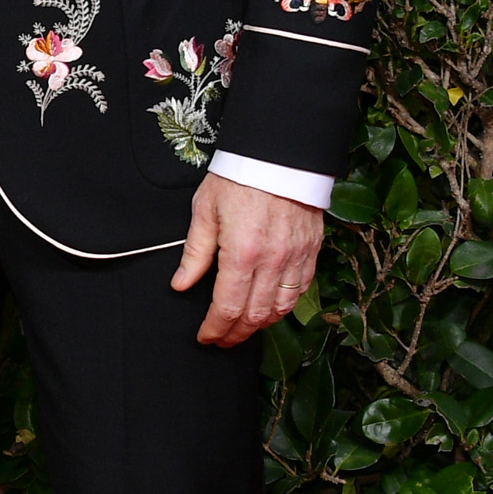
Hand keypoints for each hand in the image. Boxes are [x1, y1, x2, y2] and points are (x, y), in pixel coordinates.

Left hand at [171, 170, 323, 346]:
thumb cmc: (239, 177)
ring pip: (281, 308)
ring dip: (261, 324)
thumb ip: (195, 253)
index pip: (228, 307)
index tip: (206, 336)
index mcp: (242, 253)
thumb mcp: (205, 210)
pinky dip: (285, 306)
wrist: (279, 154)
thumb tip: (181, 284)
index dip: (215, 328)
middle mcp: (273, 261)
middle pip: (255, 315)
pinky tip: (270, 308)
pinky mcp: (311, 250)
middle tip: (222, 339)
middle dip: (236, 334)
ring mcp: (296, 257)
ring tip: (243, 328)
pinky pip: (300, 290)